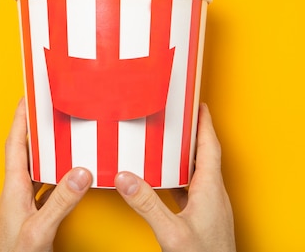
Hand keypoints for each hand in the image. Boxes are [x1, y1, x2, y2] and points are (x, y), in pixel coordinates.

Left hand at [0, 99, 92, 251]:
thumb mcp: (41, 228)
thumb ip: (61, 201)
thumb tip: (81, 172)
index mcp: (13, 188)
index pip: (15, 144)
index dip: (20, 119)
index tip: (28, 98)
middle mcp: (16, 192)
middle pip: (24, 151)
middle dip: (34, 129)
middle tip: (46, 110)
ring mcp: (23, 203)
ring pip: (34, 168)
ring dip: (45, 151)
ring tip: (59, 135)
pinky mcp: (31, 214)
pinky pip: (42, 185)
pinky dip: (53, 174)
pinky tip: (65, 173)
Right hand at [114, 103, 235, 251]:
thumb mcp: (171, 232)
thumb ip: (147, 204)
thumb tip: (124, 178)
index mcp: (210, 190)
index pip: (211, 148)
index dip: (205, 124)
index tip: (199, 105)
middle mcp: (213, 195)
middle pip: (205, 156)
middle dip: (192, 135)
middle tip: (178, 119)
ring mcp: (210, 207)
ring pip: (198, 173)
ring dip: (184, 156)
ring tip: (167, 144)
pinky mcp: (203, 218)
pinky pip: (191, 188)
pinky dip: (178, 177)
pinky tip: (164, 180)